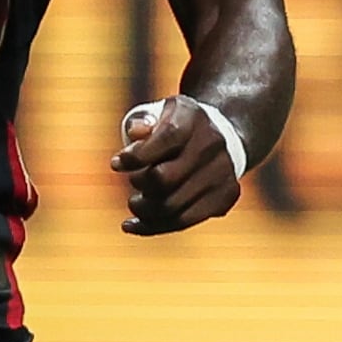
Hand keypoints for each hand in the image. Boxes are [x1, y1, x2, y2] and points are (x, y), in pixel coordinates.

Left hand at [114, 99, 243, 234]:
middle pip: (164, 178)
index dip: (136, 156)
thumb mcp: (156, 114)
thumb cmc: (175, 127)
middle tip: (133, 180)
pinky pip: (182, 221)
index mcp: (193, 117)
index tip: (117, 163)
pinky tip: (132, 225)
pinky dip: (151, 227)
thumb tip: (136, 132)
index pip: (166, 138)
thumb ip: (141, 121)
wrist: (221, 138)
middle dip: (139, 183)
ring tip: (136, 202)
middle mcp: (213, 144)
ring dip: (143, 209)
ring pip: (171, 207)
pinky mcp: (224, 197)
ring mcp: (222, 173)